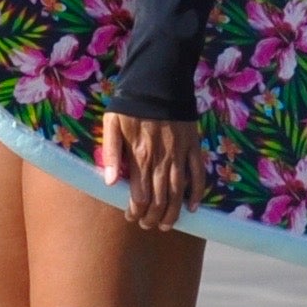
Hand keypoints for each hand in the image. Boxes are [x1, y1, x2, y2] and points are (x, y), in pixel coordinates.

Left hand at [96, 108, 202, 231]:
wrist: (159, 82)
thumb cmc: (130, 104)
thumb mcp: (112, 125)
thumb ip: (110, 154)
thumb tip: (108, 183)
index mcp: (140, 157)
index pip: (139, 195)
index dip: (136, 211)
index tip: (132, 217)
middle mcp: (161, 160)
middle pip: (159, 199)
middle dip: (153, 217)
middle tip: (148, 225)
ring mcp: (180, 155)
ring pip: (178, 192)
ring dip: (173, 212)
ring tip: (167, 225)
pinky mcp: (193, 148)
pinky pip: (198, 175)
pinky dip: (197, 193)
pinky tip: (193, 207)